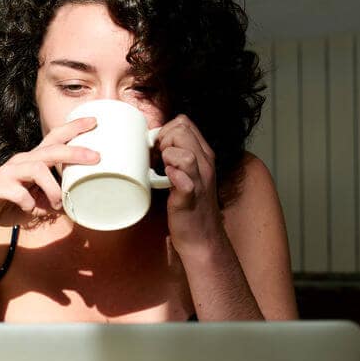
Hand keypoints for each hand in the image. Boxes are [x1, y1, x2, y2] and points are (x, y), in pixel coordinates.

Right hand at [0, 117, 100, 236]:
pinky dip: (28, 202)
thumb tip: (71, 206)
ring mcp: (8, 172)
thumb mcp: (35, 202)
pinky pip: (18, 192)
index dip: (73, 128)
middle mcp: (21, 162)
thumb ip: (52, 201)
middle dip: (75, 151)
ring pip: (37, 169)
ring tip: (57, 203)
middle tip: (96, 157)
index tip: (94, 122)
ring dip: (52, 188)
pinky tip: (29, 209)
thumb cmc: (5, 203)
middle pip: (51, 150)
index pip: (54, 138)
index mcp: (32, 161)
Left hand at [157, 114, 229, 259]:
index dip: (166, 129)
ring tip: (163, 169)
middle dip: (163, 139)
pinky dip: (174, 177)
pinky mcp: (190, 199)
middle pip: (182, 130)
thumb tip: (154, 143)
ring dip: (167, 156)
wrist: (202, 237)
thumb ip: (177, 156)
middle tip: (158, 158)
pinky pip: (185, 181)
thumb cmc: (190, 205)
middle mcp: (205, 165)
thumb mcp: (188, 173)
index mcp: (204, 156)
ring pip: (185, 153)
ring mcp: (199, 181)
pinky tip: (167, 179)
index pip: (185, 123)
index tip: (158, 147)